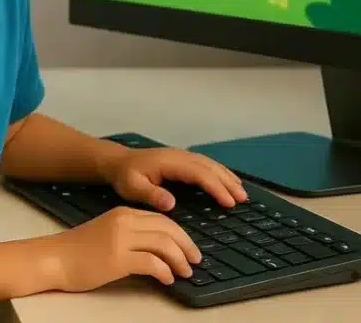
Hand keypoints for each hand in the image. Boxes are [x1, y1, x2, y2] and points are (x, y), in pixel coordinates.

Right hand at [49, 205, 202, 290]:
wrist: (56, 258)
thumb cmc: (81, 250)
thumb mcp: (109, 232)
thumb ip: (132, 235)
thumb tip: (159, 249)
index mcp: (124, 213)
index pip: (162, 219)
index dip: (181, 234)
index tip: (190, 249)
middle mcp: (125, 221)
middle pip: (167, 228)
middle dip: (186, 245)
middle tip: (195, 261)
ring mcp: (121, 239)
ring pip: (163, 243)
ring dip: (179, 259)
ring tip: (185, 272)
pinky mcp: (117, 258)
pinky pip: (151, 262)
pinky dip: (164, 271)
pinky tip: (167, 279)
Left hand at [104, 146, 247, 211]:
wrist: (118, 162)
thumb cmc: (125, 177)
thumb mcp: (132, 187)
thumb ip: (151, 194)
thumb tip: (172, 204)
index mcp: (170, 163)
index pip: (198, 173)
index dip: (215, 187)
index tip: (229, 202)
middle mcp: (179, 156)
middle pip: (208, 166)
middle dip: (226, 182)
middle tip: (243, 199)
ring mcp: (181, 156)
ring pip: (208, 163)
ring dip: (226, 176)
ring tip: (241, 191)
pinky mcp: (181, 160)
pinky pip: (204, 164)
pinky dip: (218, 171)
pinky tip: (226, 180)